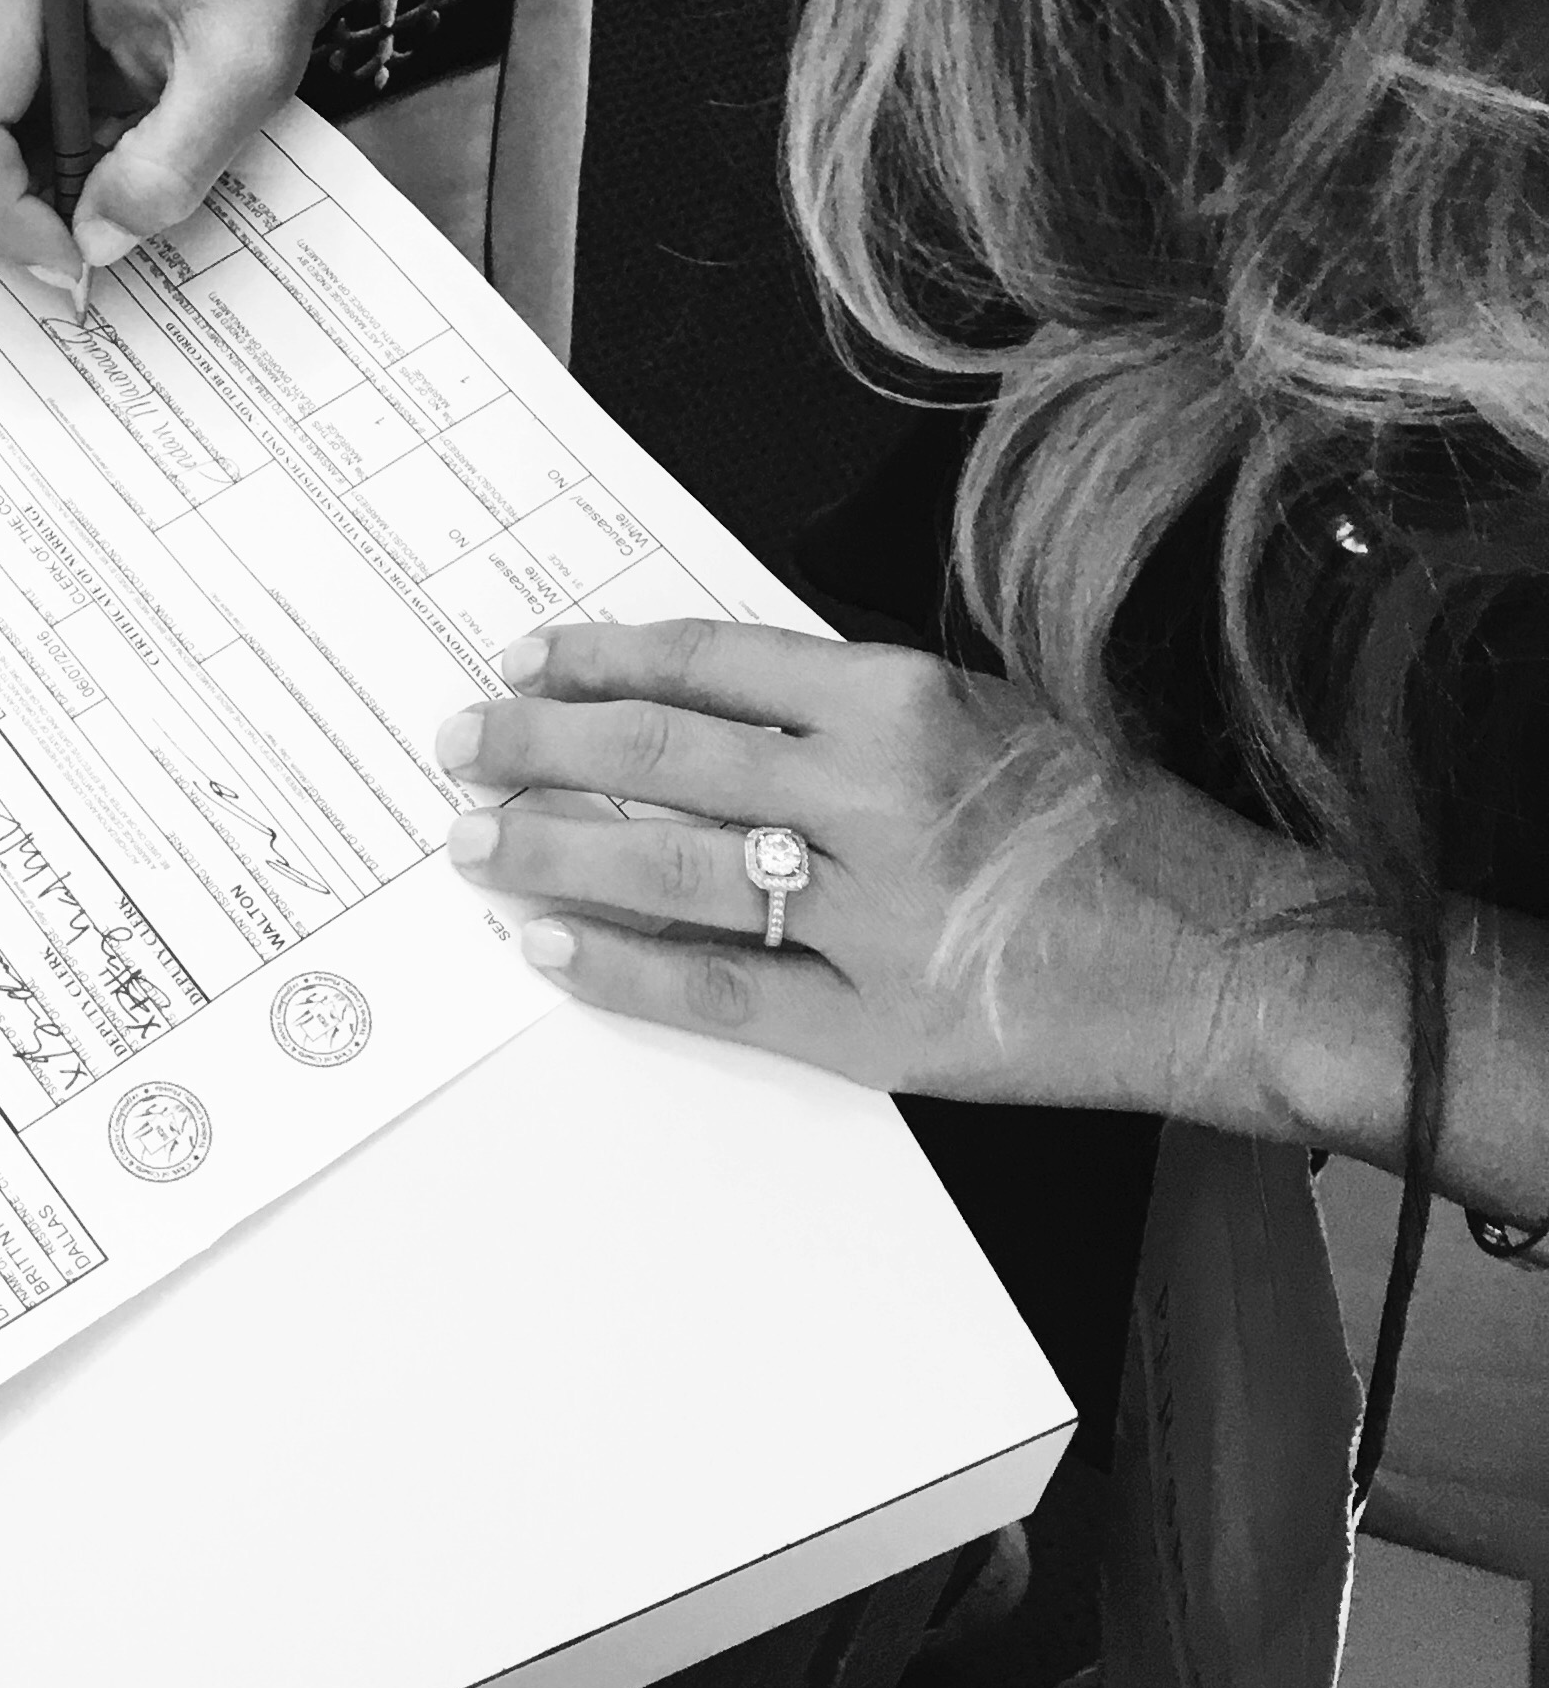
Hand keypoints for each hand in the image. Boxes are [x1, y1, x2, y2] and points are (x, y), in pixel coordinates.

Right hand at [0, 0, 336, 283]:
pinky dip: (10, 174)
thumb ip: (171, 165)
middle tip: (86, 245)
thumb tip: (94, 240)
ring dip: (6, 195)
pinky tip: (82, 162)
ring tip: (95, 192)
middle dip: (5, 212)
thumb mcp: (242, 75)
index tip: (73, 261)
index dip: (9, 215)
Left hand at [434, 615, 1353, 1127]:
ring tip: (474, 844)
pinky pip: (719, 993)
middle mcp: (874, 797)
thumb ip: (847, 705)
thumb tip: (693, 704)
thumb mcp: (982, 710)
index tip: (527, 662)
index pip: (707, 664)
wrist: (1226, 958)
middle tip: (461, 744)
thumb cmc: (1105, 829)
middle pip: (662, 758)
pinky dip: (622, 971)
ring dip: (553, 852)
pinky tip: (550, 948)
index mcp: (899, 701)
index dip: (598, 660)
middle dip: (540, 747)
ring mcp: (872, 918)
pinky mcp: (879, 1028)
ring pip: (669, 871)